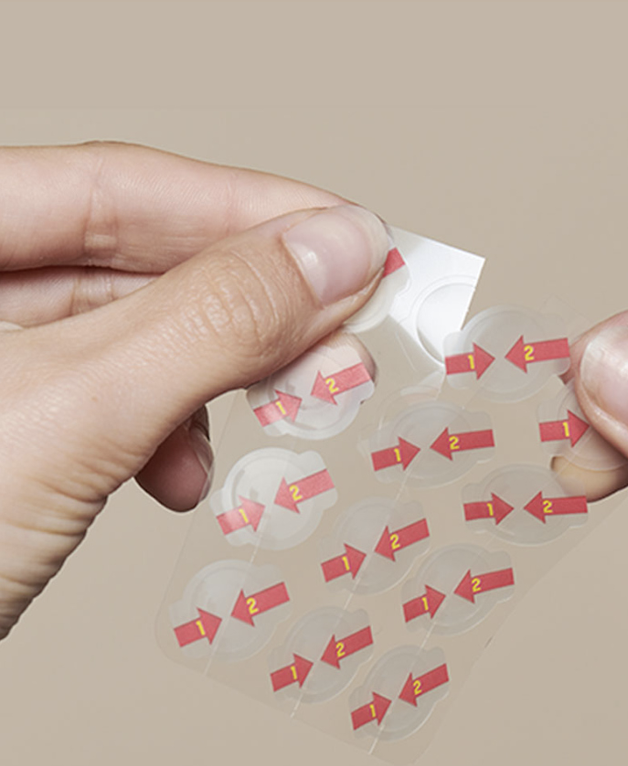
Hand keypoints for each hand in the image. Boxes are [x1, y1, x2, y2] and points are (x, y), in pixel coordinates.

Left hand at [0, 142, 388, 636]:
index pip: (116, 190)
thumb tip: (329, 258)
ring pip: (129, 336)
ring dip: (214, 377)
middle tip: (340, 334)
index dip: (251, 210)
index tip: (352, 241)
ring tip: (274, 411)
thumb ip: (207, 324)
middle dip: (248, 305)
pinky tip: (186, 473)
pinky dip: (168, 431)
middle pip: (129, 260)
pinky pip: (109, 401)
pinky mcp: (9, 430)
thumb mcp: (70, 419)